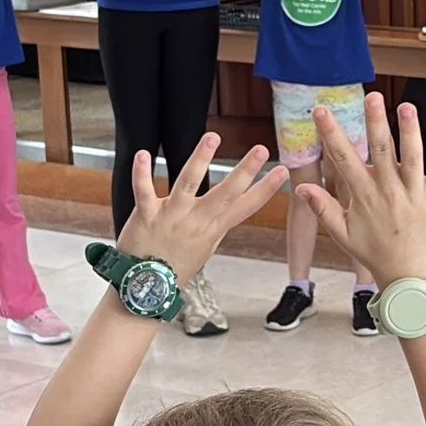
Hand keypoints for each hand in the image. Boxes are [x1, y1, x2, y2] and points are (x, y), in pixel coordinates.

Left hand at [118, 133, 288, 281]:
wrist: (147, 288)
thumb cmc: (175, 265)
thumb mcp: (205, 246)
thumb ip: (218, 223)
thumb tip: (233, 207)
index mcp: (213, 228)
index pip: (245, 207)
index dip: (266, 190)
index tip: (283, 172)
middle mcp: (197, 220)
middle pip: (225, 193)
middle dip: (245, 171)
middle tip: (262, 150)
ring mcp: (172, 217)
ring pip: (188, 184)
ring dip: (200, 159)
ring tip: (213, 137)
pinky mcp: (146, 216)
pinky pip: (144, 192)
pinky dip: (142, 174)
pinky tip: (143, 154)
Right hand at [300, 96, 425, 285]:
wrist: (408, 275)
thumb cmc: (374, 252)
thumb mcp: (343, 233)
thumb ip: (323, 208)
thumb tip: (301, 187)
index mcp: (364, 195)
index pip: (343, 158)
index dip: (331, 133)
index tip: (320, 110)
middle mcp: (389, 191)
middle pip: (381, 150)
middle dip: (374, 122)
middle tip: (370, 96)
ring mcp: (415, 195)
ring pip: (413, 158)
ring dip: (411, 131)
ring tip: (407, 107)